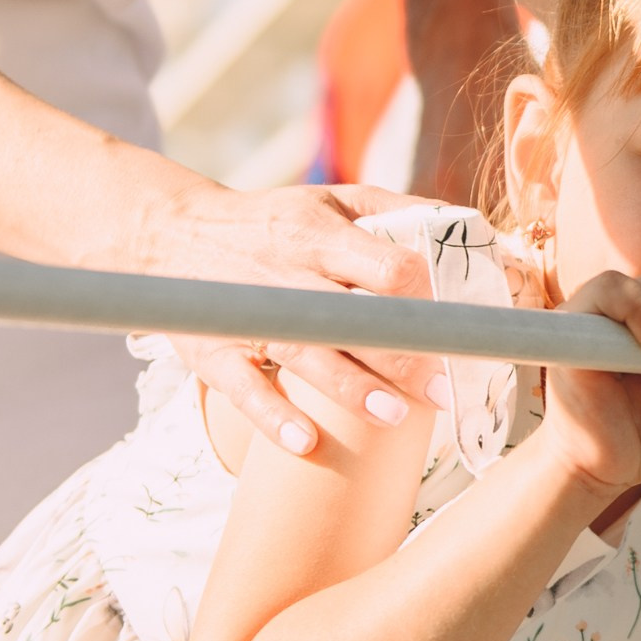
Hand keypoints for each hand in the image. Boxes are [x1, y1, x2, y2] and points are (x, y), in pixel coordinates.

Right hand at [151, 177, 440, 457]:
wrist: (171, 233)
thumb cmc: (273, 221)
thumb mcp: (333, 199)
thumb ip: (399, 211)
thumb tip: (469, 231)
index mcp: (320, 234)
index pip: (384, 266)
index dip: (424, 299)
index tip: (455, 329)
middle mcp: (285, 274)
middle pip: (352, 317)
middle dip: (401, 356)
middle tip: (444, 390)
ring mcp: (248, 316)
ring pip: (305, 354)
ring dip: (350, 389)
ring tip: (394, 418)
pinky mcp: (213, 352)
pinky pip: (243, 389)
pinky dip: (273, 417)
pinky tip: (307, 442)